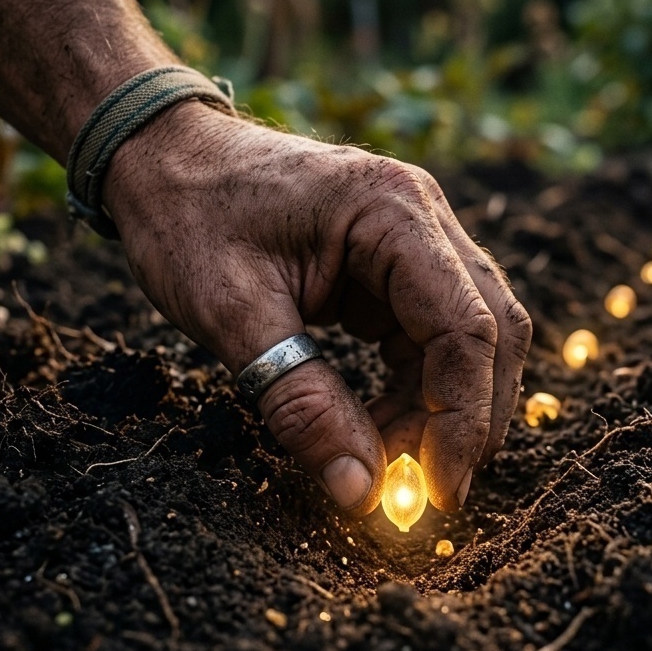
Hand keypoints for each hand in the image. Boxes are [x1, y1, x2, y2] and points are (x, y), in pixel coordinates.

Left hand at [102, 101, 531, 514]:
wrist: (163, 157)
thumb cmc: (188, 216)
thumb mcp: (232, 314)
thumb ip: (301, 402)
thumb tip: (360, 492)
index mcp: (392, 212)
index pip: (465, 326)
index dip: (463, 417)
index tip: (437, 493)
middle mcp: (422, 218)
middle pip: (488, 331)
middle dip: (466, 418)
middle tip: (424, 492)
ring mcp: (413, 238)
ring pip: (466, 339)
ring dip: (439, 410)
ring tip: (385, 463)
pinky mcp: (394, 264)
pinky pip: (428, 336)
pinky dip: (413, 390)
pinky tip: (376, 426)